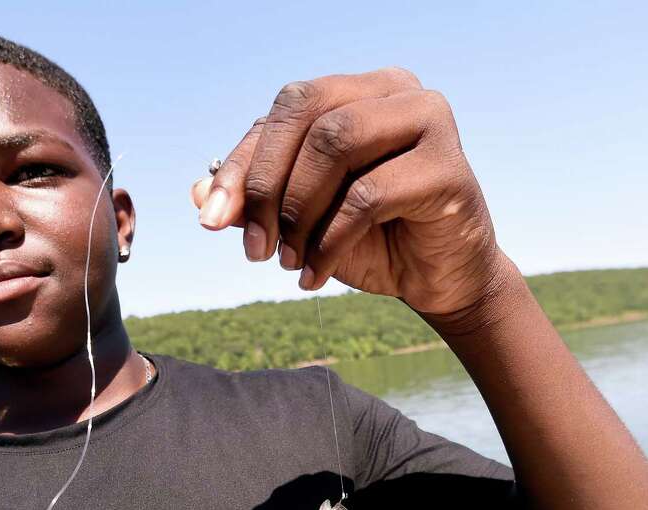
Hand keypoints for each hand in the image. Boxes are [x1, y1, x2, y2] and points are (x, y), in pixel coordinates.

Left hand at [191, 69, 512, 331]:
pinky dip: (330, 240)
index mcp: (358, 91)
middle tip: (256, 248)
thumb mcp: (300, 221)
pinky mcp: (448, 168)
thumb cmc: (369, 240)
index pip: (285, 110)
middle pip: (308, 112)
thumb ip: (255, 202)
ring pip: (335, 142)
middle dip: (267, 184)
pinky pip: (368, 194)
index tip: (213, 221)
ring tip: (289, 261)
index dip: (242, 164)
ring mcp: (428, 122)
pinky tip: (315, 274)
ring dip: (298, 211)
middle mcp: (395, 91)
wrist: (435, 280)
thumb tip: (198, 193)